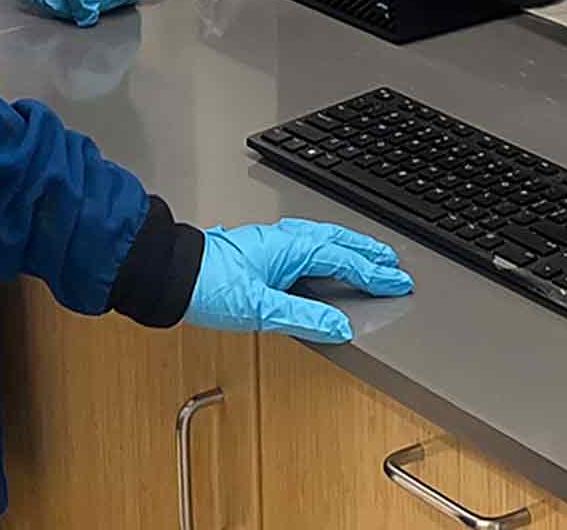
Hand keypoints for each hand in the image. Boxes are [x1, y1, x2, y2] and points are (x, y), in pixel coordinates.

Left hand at [182, 219, 415, 343]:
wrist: (169, 274)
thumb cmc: (207, 285)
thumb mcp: (260, 310)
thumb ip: (303, 319)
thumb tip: (339, 327)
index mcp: (291, 248)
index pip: (345, 261)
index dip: (374, 273)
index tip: (397, 281)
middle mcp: (285, 239)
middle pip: (338, 242)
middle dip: (368, 253)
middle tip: (394, 264)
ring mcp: (273, 242)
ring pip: (323, 239)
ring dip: (349, 248)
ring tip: (368, 258)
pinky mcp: (261, 249)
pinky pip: (307, 243)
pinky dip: (327, 249)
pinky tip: (324, 259)